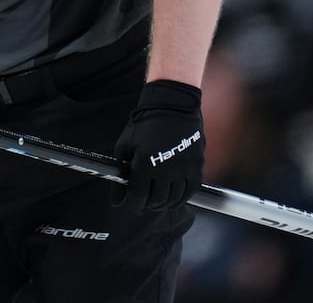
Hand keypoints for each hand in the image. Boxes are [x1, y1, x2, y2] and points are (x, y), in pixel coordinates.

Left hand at [110, 80, 203, 212]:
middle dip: (147, 205)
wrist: (171, 105)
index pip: (138, 196)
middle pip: (156, 201)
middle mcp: (165, 170)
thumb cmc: (144, 125)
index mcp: (144, 164)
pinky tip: (174, 198)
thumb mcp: (125, 145)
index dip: (132, 205)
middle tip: (143, 203)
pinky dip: (181, 199)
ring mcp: (183, 169)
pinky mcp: (196, 166)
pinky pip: (190, 192)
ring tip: (157, 202)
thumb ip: (121, 172)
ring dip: (164, 204)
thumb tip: (116, 197)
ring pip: (173, 199)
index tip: (129, 205)